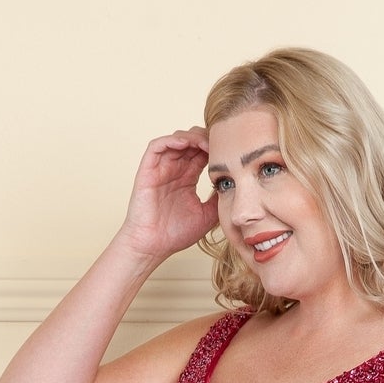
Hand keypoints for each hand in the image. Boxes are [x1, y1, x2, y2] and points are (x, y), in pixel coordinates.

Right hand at [117, 127, 220, 265]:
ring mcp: (161, 168)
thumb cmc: (175, 234)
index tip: (228, 152)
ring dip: (191, 137)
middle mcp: (174, 169)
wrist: (153, 246)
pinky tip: (185, 144)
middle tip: (218, 143)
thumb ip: (218, 198)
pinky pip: (157, 146)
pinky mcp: (148, 170)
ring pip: (176, 139)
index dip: (214, 148)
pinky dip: (171, 140)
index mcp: (187, 178)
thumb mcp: (207, 215)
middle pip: (191, 141)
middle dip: (206, 138)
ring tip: (205, 144)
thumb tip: (235, 185)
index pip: (202, 153)